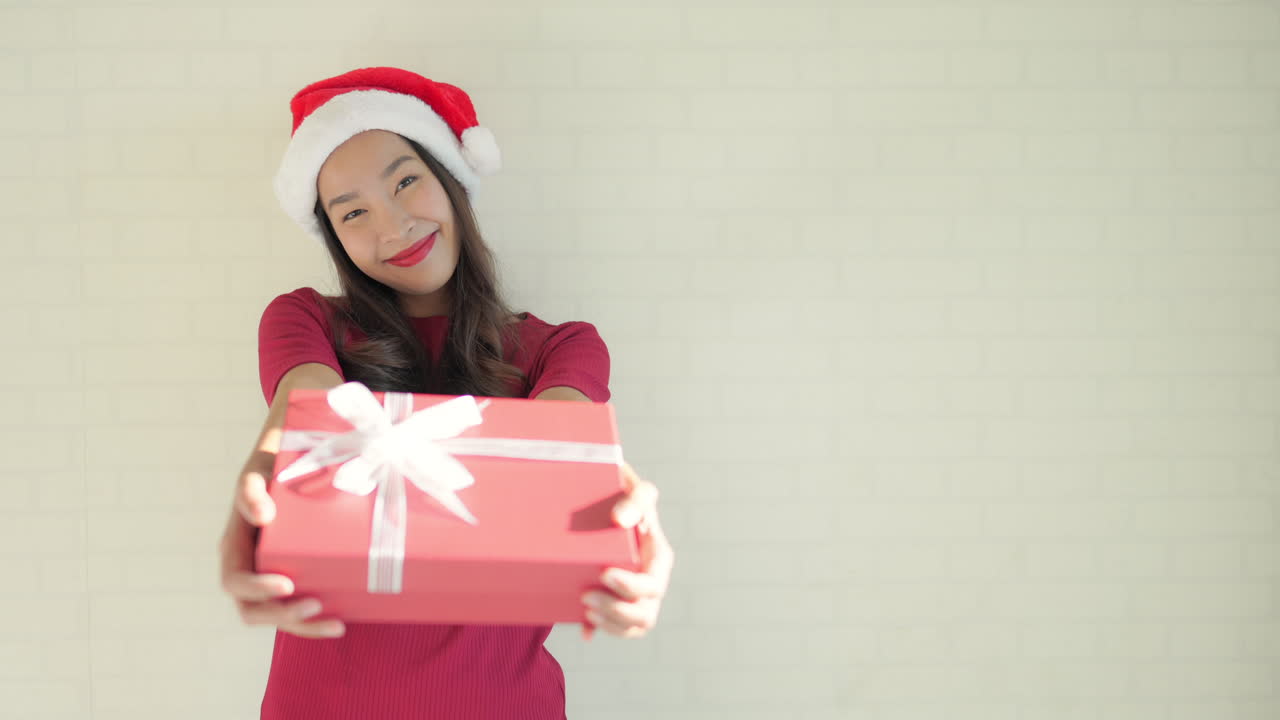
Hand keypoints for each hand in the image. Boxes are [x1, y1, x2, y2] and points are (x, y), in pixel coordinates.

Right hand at [218, 433, 345, 638]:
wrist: (293, 464)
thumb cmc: (271, 469)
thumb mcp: (258, 474)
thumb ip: (251, 490)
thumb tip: (263, 515)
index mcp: (234, 549)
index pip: (235, 581)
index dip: (257, 589)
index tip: (287, 585)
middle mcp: (249, 569)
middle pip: (253, 610)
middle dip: (282, 615)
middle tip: (315, 605)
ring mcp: (270, 578)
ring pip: (278, 616)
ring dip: (304, 626)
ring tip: (336, 624)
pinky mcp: (295, 579)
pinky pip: (299, 608)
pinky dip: (316, 621)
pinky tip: (341, 620)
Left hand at [581, 461, 673, 639]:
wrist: (607, 508)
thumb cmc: (625, 498)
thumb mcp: (633, 492)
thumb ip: (634, 500)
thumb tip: (619, 520)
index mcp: (659, 558)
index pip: (652, 584)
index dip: (631, 587)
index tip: (604, 574)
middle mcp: (652, 582)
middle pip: (645, 613)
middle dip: (616, 609)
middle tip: (586, 596)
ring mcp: (638, 597)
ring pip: (634, 626)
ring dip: (611, 623)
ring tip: (586, 610)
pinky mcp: (621, 603)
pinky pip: (616, 628)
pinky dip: (600, 630)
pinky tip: (584, 630)